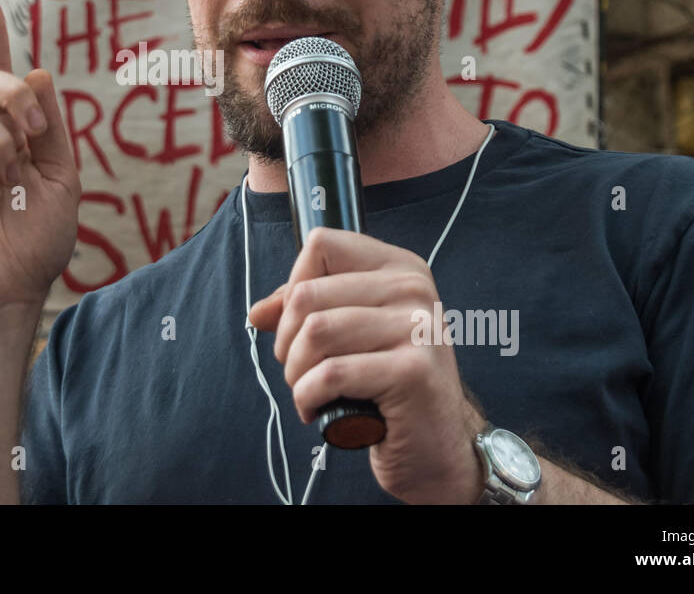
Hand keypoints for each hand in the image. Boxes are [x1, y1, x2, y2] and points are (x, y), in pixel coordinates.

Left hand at [248, 227, 486, 503]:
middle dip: (286, 342)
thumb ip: (306, 312)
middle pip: (308, 294)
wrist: (435, 448)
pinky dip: (307, 398)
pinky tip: (318, 410)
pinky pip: (329, 374)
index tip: (302, 325)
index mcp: (400, 268)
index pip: (322, 245)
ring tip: (311, 391)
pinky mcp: (412, 371)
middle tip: (302, 371)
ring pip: (314, 332)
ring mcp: (417, 328)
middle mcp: (414, 289)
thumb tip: (258, 311)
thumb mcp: (351, 336)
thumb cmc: (388, 389)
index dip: (295, 287)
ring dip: (296, 372)